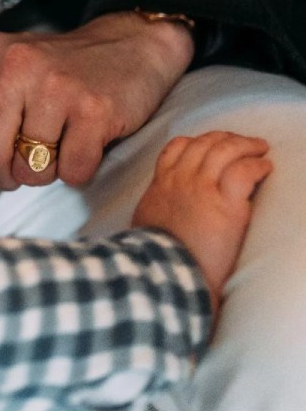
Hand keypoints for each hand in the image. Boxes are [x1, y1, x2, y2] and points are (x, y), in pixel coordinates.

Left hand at [0, 11, 194, 192]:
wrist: (130, 44)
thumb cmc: (57, 70)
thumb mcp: (6, 67)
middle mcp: (15, 63)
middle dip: (5, 173)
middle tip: (24, 164)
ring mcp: (55, 85)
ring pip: (31, 169)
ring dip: (47, 170)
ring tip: (62, 138)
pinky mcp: (93, 109)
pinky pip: (72, 172)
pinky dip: (80, 168)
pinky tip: (87, 139)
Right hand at [133, 131, 271, 316]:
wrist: (165, 273)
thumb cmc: (155, 254)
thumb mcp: (145, 219)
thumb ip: (156, 203)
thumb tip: (163, 206)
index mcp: (162, 183)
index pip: (177, 146)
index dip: (197, 140)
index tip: (210, 143)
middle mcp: (182, 178)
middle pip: (205, 143)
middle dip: (225, 137)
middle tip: (241, 140)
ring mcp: (203, 188)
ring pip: (225, 150)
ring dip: (245, 144)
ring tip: (259, 147)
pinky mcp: (226, 205)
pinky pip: (244, 172)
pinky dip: (256, 166)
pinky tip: (265, 167)